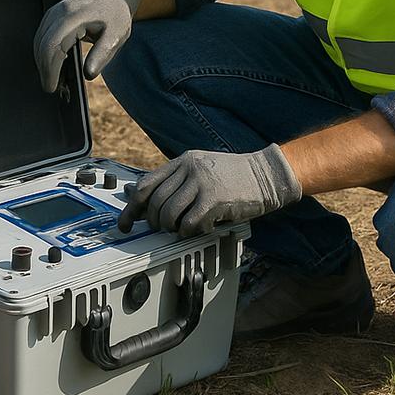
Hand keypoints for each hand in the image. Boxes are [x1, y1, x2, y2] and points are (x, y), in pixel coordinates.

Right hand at [34, 0, 139, 92]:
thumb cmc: (115, 16)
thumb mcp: (116, 36)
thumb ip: (102, 55)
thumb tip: (88, 75)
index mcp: (75, 16)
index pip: (54, 45)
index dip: (50, 68)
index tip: (51, 87)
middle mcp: (60, 11)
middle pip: (43, 44)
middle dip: (44, 69)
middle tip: (52, 88)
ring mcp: (53, 12)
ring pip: (39, 41)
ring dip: (42, 62)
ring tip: (54, 79)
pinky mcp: (52, 15)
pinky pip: (42, 36)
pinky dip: (44, 53)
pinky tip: (53, 65)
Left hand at [117, 145, 301, 237]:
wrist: (267, 174)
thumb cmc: (235, 176)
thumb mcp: (202, 168)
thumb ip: (179, 182)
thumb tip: (152, 207)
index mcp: (183, 161)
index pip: (146, 184)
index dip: (132, 206)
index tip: (127, 222)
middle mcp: (189, 170)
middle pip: (154, 201)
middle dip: (152, 221)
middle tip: (159, 229)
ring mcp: (202, 184)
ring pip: (168, 214)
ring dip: (170, 228)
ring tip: (180, 228)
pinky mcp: (215, 201)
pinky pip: (189, 223)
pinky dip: (188, 232)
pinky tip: (196, 230)